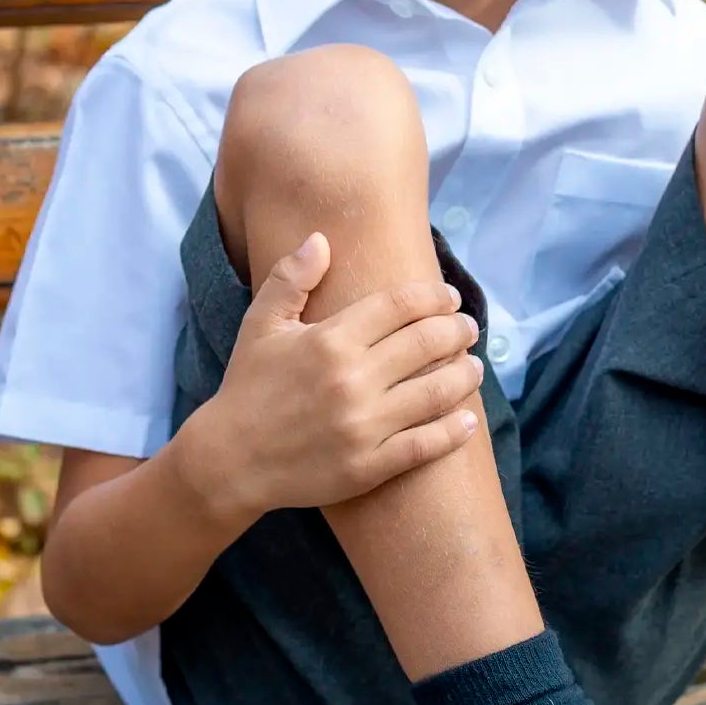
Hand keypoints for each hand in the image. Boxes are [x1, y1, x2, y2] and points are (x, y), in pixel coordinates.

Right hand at [184, 232, 485, 522]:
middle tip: (469, 328)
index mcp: (330, 340)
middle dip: (458, 330)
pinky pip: (425, 445)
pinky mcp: (369, 466)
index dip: (433, 297)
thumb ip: (291, 279)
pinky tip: (468, 420)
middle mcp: (352, 379)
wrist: (230, 461)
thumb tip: (321, 239)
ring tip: (475, 367)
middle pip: (427, 343)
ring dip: (465, 375)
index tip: (449, 298)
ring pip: (436, 392)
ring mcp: (364, 425)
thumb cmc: (248, 387)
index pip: (400, 305)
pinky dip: (453, 431)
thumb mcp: (260, 325)